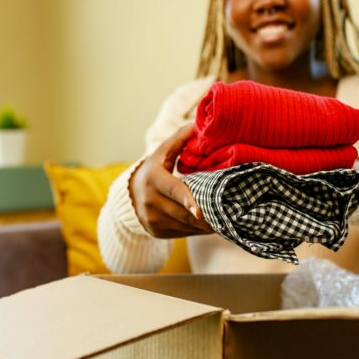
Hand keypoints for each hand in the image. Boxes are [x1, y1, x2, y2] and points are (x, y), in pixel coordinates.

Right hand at [130, 124, 213, 238]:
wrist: (130, 195)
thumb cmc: (154, 169)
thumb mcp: (163, 152)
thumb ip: (181, 138)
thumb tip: (199, 125)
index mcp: (153, 179)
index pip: (173, 190)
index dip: (188, 200)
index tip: (200, 212)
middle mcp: (150, 201)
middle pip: (183, 212)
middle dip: (206, 215)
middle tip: (228, 214)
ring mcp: (152, 219)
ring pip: (185, 225)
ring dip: (205, 224)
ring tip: (223, 220)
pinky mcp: (156, 232)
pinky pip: (183, 233)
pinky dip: (197, 229)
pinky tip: (207, 224)